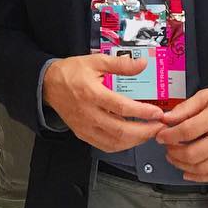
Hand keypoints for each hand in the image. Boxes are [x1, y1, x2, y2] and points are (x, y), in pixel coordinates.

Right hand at [43, 53, 164, 151]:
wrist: (48, 85)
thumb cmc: (71, 72)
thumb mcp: (95, 61)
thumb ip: (120, 64)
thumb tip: (142, 64)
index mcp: (91, 94)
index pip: (121, 108)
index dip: (141, 112)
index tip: (157, 113)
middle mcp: (88, 114)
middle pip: (120, 131)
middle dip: (144, 132)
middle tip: (159, 127)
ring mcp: (85, 127)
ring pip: (114, 142)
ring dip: (136, 141)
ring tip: (149, 132)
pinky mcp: (83, 134)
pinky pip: (105, 146)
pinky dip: (122, 145)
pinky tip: (132, 139)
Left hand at [156, 82, 207, 181]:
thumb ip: (186, 107)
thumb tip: (167, 119)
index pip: (186, 131)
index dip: (169, 135)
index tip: (161, 135)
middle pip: (192, 153)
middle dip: (173, 152)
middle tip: (166, 147)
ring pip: (202, 168)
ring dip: (182, 165)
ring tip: (174, 157)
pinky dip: (200, 177)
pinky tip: (188, 172)